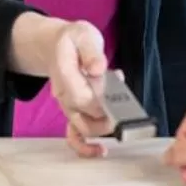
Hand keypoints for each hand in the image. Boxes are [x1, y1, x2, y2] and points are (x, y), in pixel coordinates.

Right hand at [49, 20, 111, 158]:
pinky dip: (85, 147)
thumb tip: (99, 68)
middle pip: (83, 117)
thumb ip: (91, 51)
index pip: (81, 97)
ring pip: (82, 129)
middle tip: (126, 107)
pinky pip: (74, 136)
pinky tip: (101, 150)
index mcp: (64, 74)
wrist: (58, 45)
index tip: (118, 93)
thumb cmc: (73, 40)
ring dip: (104, 129)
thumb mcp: (83, 34)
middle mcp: (63, 94)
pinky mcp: (74, 111)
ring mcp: (68, 106)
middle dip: (108, 116)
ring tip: (123, 118)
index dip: (101, 101)